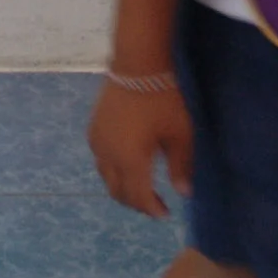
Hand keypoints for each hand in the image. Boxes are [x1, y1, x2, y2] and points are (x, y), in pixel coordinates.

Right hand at [88, 82, 191, 219]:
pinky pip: (99, 159)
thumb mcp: (179, 134)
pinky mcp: (93, 127)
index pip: (138, 197)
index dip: (151, 209)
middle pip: (117, 191)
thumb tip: (183, 193)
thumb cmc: (163, 99)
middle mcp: (108, 155)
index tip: (166, 213)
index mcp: (130, 160)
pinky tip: (126, 161)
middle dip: (135, 202)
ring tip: (140, 185)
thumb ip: (180, 166)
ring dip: (121, 187)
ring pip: (105, 176)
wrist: (137, 64)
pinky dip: (112, 169)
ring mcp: (97, 140)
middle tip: (153, 204)